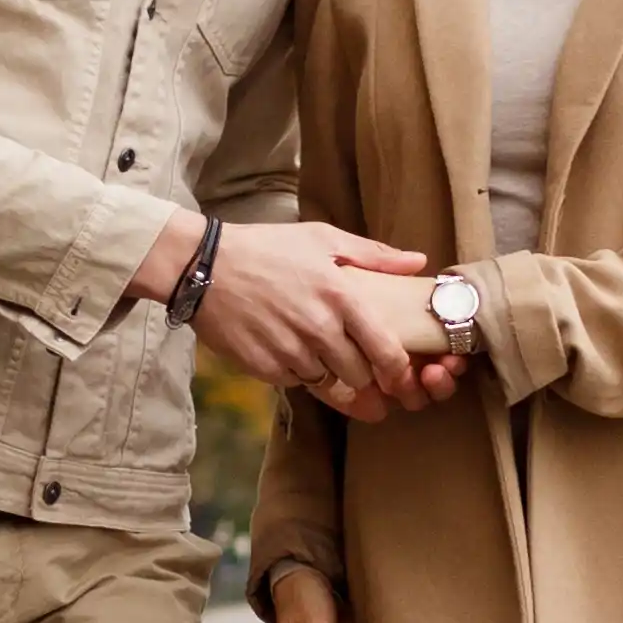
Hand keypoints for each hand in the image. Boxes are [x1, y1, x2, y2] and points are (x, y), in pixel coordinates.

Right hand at [154, 215, 458, 403]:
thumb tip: (418, 262)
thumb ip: (375, 256)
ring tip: (319, 353)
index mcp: (341, 298)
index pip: (387, 352)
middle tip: (358, 366)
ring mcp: (290, 352)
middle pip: (360, 375)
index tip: (399, 375)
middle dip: (364, 375)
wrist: (204, 267)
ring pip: (329, 383)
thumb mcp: (322, 239)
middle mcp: (319, 330)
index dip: (399, 372)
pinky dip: (298, 373)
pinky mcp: (265, 368)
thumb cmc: (267, 248)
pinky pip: (296, 382)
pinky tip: (289, 350)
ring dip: (330, 374)